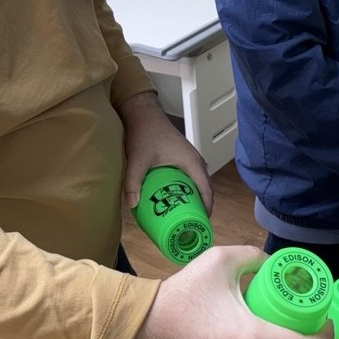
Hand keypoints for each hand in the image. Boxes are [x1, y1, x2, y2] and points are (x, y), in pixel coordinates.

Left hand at [117, 91, 212, 212]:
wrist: (144, 114)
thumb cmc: (145, 133)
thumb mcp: (138, 160)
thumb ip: (133, 182)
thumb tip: (131, 204)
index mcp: (191, 162)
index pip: (207, 190)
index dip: (206, 209)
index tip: (201, 224)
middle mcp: (195, 160)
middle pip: (205, 188)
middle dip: (201, 206)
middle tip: (191, 224)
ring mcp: (190, 157)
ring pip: (199, 182)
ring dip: (196, 198)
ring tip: (185, 214)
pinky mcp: (183, 156)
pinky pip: (192, 176)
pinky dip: (190, 189)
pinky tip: (178, 197)